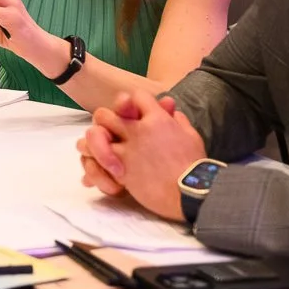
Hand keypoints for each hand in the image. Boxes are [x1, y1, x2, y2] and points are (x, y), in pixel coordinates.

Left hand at [83, 90, 202, 220]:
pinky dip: (95, 165)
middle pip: (104, 114)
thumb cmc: (195, 165)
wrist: (191, 192)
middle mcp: (138, 130)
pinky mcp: (121, 169)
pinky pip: (96, 161)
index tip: (134, 113)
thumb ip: (178, 120)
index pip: (136, 96)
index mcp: (157, 119)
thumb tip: (171, 110)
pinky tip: (101, 168)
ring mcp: (127, 149)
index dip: (133, 102)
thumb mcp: (191, 136)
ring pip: (94, 134)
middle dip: (104, 121)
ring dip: (94, 142)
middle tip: (109, 131)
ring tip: (99, 150)